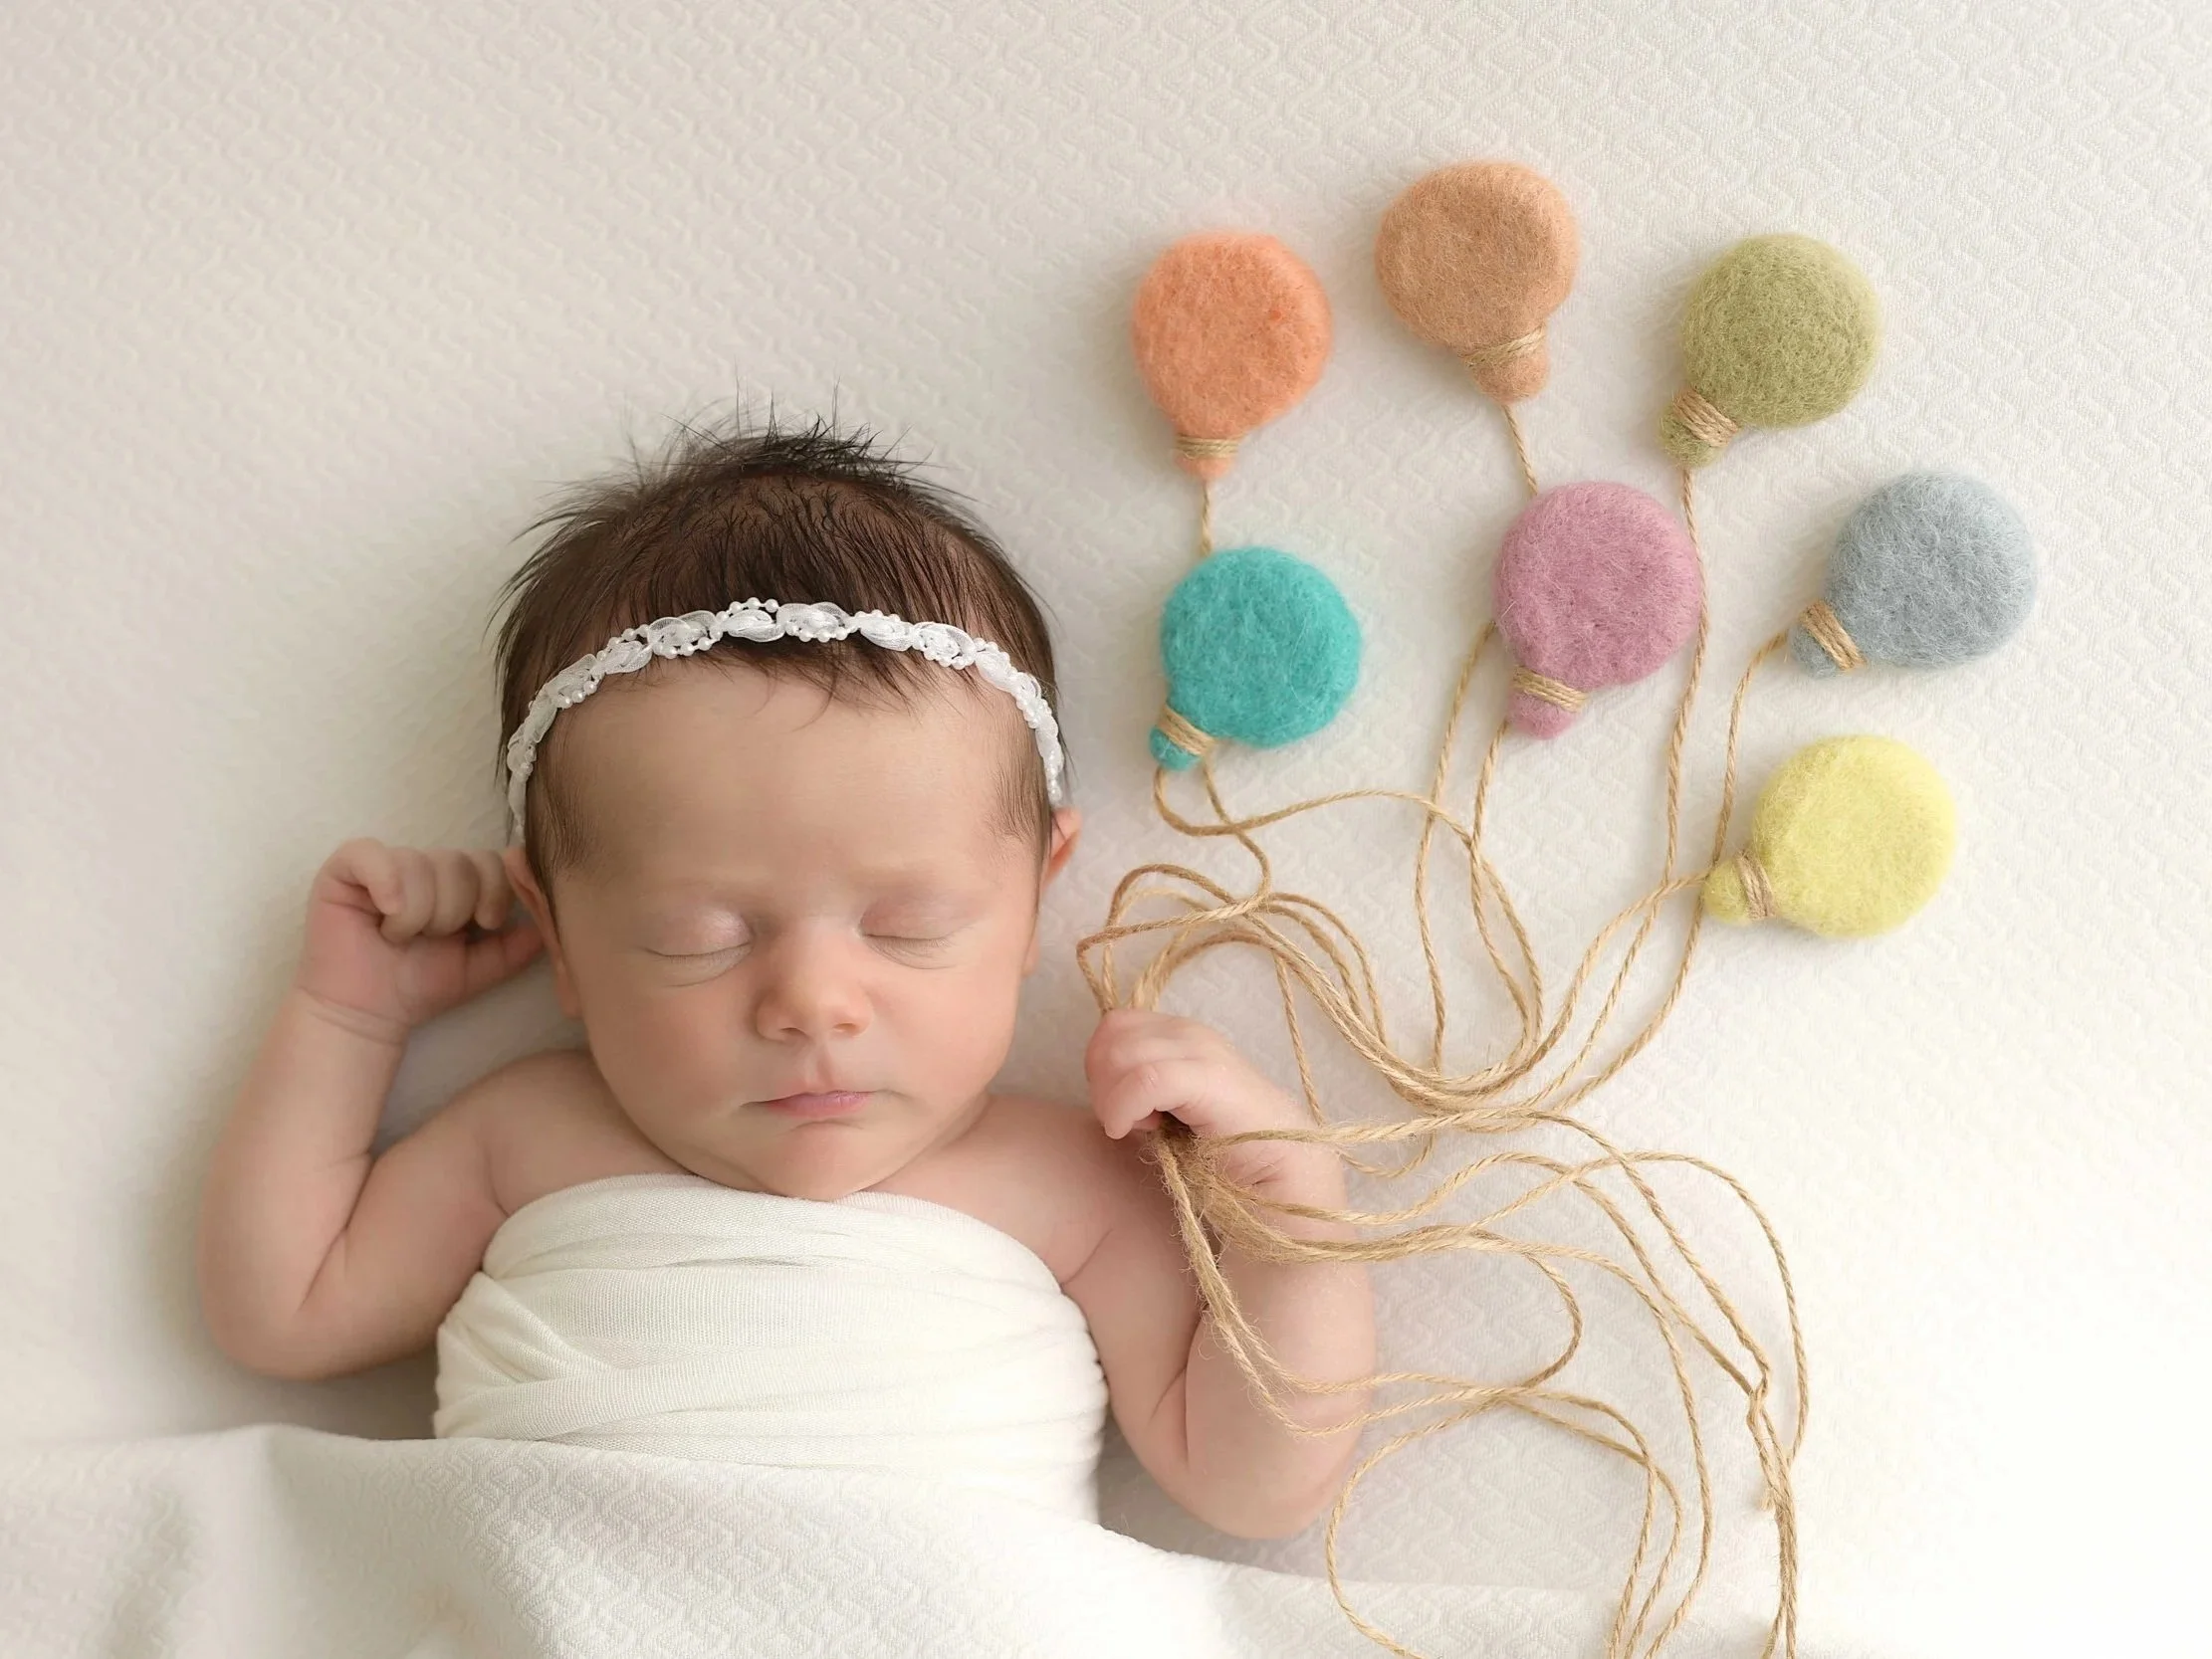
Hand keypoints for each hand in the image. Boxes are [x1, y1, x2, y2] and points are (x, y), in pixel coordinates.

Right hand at [293, 838, 543, 1044]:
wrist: (368, 1016)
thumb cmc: (418, 988)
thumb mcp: (481, 968)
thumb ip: (516, 946)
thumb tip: (549, 924)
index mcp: (456, 882)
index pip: (492, 861)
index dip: (496, 892)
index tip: (484, 925)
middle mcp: (421, 866)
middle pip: (461, 861)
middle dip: (454, 910)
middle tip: (431, 939)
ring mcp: (382, 865)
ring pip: (422, 864)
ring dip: (418, 915)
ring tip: (399, 938)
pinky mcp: (343, 870)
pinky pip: (371, 854)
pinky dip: (385, 884)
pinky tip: (386, 915)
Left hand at [1084, 1009, 1319, 1194]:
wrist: (1280, 1168)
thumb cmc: (1221, 1146)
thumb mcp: (1169, 1107)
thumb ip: (1137, 1085)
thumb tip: (1101, 1084)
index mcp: (1178, 1033)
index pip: (1113, 1026)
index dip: (1101, 1066)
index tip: (1120, 1107)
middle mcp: (1188, 1031)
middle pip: (1110, 1037)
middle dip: (1102, 1084)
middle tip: (1128, 1120)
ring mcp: (1200, 1050)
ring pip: (1120, 1054)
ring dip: (1113, 1098)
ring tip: (1141, 1126)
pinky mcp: (1209, 1078)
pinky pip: (1143, 1080)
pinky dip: (1125, 1108)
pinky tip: (1138, 1130)